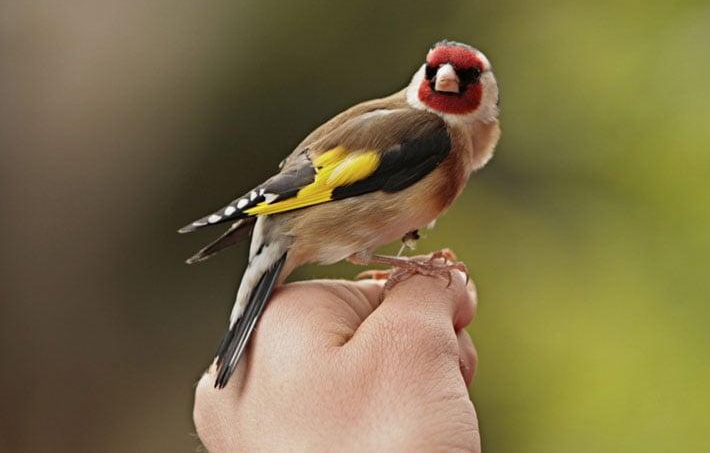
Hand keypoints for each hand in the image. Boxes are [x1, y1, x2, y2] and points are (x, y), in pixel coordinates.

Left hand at [193, 270, 479, 451]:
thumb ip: (426, 289)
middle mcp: (251, 380)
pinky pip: (351, 430)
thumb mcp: (416, 343)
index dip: (421, 304)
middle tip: (442, 384)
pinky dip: (389, 434)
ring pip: (362, 385)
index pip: (364, 280)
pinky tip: (408, 448)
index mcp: (269, 326)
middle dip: (420, 352)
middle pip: (363, 333)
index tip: (452, 330)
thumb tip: (438, 279)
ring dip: (413, 395)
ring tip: (426, 428)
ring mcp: (266, 434)